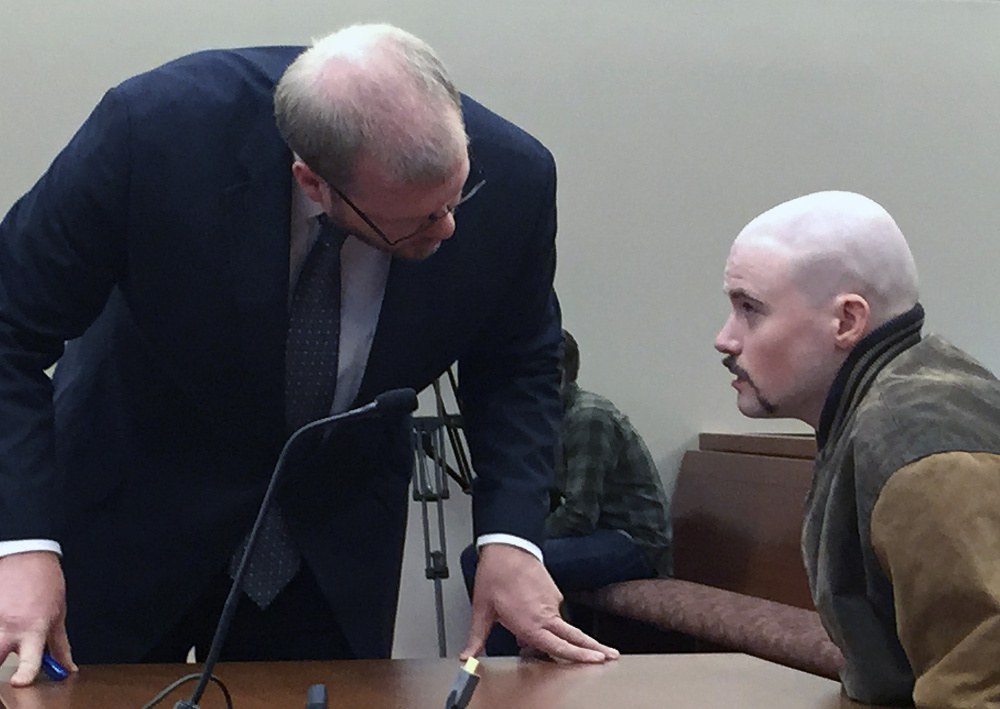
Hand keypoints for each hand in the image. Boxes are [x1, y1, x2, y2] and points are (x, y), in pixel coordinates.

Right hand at [0, 551, 76, 685]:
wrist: (26, 554)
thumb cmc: (45, 581)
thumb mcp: (59, 613)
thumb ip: (60, 645)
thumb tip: (67, 668)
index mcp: (34, 629)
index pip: (28, 660)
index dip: (24, 674)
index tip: (20, 682)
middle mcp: (10, 626)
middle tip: (6, 657)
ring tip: (8, 631)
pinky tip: (4, 614)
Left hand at [460, 543, 618, 662]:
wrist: (507, 546)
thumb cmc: (496, 575)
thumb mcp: (482, 609)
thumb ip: (477, 637)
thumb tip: (468, 655)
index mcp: (530, 623)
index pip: (559, 646)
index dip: (578, 656)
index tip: (595, 660)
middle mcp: (545, 614)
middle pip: (575, 635)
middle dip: (593, 648)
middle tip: (609, 656)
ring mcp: (552, 602)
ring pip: (559, 624)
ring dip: (556, 633)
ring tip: (535, 625)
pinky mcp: (553, 592)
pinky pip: (552, 610)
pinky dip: (546, 617)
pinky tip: (531, 612)